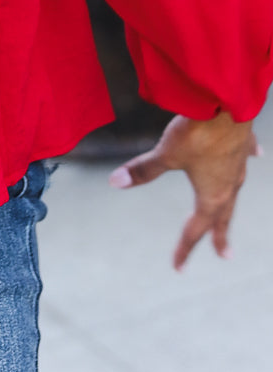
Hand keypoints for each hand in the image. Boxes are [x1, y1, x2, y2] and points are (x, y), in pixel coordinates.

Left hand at [109, 111, 260, 270]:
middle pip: (222, 216)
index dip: (184, 248)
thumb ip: (143, 170)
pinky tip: (255, 155)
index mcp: (211, 196)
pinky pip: (246, 157)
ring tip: (230, 208)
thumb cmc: (198, 132)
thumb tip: (115, 182)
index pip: (194, 229)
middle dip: (220, 235)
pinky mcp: (243, 143)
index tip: (177, 267)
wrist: (228, 104)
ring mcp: (239, 165)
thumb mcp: (166, 153)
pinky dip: (247, 159)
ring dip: (231, 203)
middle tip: (224, 254)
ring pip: (235, 190)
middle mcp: (230, 185)